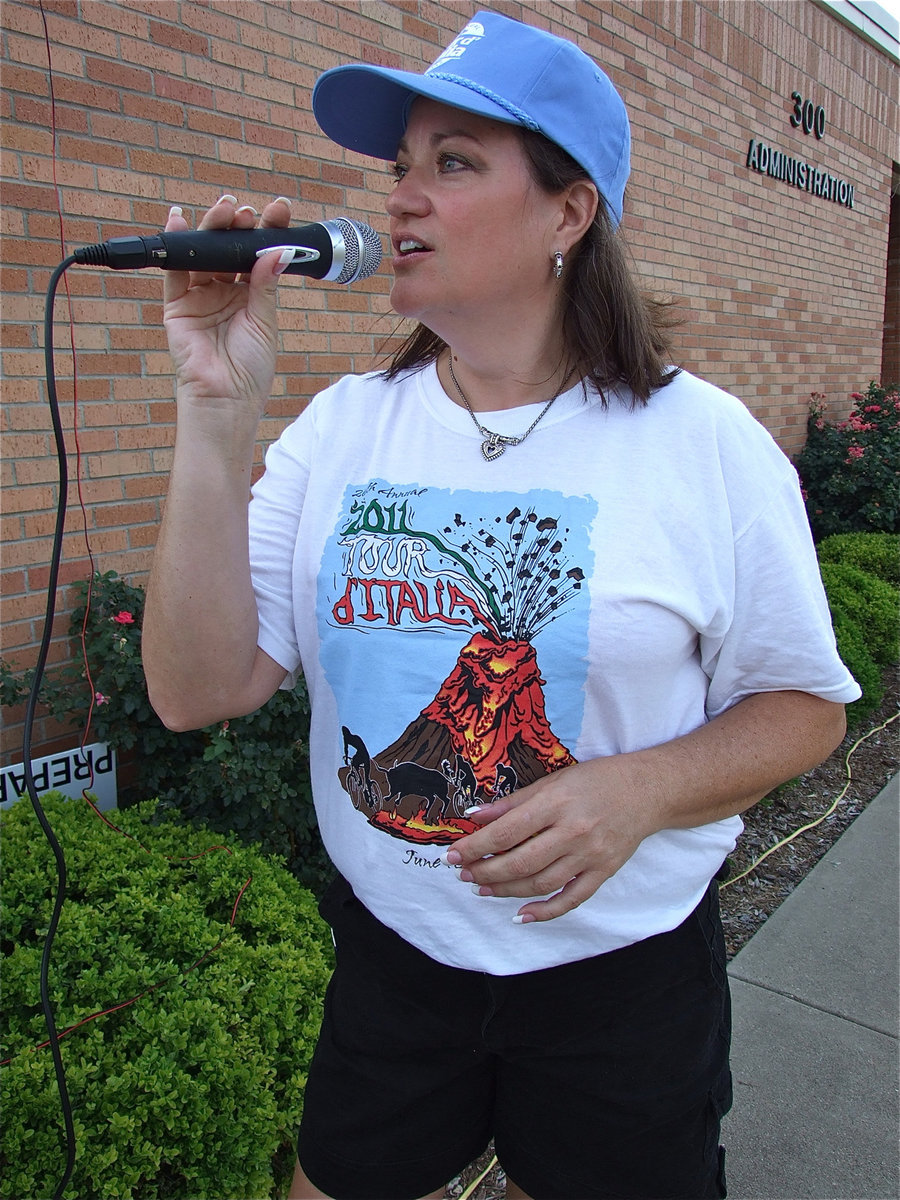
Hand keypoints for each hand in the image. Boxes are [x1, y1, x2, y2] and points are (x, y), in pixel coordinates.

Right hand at [162, 194, 292, 420]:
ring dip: (211, 229)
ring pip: (203, 254)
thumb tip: (277, 250)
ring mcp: (200, 297)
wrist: (226, 399)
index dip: (267, 232)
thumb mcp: (264, 323)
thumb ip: (264, 285)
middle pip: (228, 249)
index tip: (278, 210)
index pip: (257, 255)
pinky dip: (175, 245)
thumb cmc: (250, 369)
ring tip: (224, 210)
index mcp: (250, 296)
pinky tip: (179, 221)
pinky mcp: (176, 305)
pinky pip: (173, 270)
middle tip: (246, 211)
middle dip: (238, 226)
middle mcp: (224, 292)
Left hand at [445, 756, 658, 923]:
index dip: (475, 847)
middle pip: (520, 862)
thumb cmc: (596, 781)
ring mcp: (590, 856)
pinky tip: (522, 915)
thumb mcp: (552, 781)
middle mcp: (572, 832)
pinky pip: (572, 899)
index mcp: (556, 804)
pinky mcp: (603, 872)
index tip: (452, 854)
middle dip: (486, 872)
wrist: (646, 791)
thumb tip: (476, 816)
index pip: (506, 832)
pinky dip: (546, 912)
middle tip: (463, 874)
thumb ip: (513, 802)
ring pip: (541, 883)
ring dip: (507, 891)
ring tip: (483, 889)